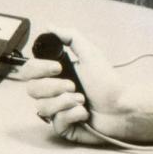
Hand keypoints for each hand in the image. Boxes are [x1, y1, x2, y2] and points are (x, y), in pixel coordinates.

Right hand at [18, 27, 130, 143]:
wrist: (123, 107)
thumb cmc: (109, 83)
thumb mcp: (91, 54)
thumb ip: (70, 37)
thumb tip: (49, 26)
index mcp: (54, 75)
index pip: (29, 70)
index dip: (39, 69)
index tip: (58, 67)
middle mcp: (52, 92)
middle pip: (31, 89)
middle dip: (53, 87)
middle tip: (73, 86)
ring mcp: (56, 110)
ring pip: (42, 107)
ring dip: (65, 102)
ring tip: (82, 100)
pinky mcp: (63, 127)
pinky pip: (56, 121)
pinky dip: (73, 115)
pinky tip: (84, 113)